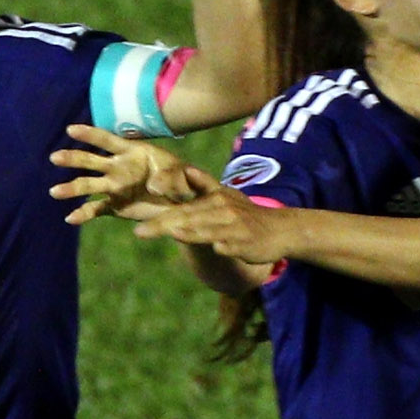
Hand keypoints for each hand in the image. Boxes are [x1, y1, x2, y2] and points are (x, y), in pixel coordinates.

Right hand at [51, 124, 204, 225]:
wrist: (183, 205)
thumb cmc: (183, 181)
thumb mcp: (182, 174)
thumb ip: (169, 176)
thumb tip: (155, 184)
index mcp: (132, 152)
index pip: (108, 140)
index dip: (90, 134)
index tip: (71, 129)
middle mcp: (119, 168)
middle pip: (92, 161)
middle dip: (74, 158)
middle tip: (55, 157)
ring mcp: (114, 187)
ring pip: (89, 185)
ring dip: (72, 188)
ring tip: (54, 192)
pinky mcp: (115, 206)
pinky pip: (96, 208)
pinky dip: (83, 214)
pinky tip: (71, 219)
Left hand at [133, 181, 284, 264]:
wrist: (281, 229)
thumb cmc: (246, 215)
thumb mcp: (225, 196)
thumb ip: (204, 185)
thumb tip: (186, 170)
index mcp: (213, 199)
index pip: (181, 208)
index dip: (160, 212)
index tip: (138, 218)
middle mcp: (222, 209)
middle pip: (188, 218)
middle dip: (163, 225)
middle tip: (139, 232)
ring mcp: (235, 227)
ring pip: (209, 230)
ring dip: (191, 232)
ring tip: (172, 233)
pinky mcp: (247, 242)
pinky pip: (233, 245)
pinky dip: (225, 246)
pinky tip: (217, 248)